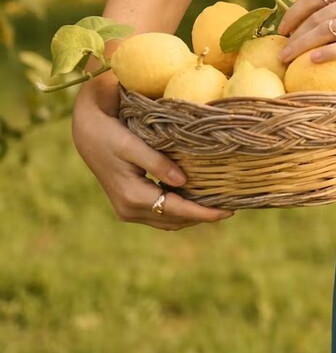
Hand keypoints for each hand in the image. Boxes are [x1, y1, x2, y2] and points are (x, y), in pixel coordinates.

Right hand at [71, 75, 233, 230]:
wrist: (87, 132)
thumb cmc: (111, 133)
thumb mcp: (133, 144)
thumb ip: (157, 163)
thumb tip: (183, 183)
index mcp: (132, 196)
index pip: (176, 210)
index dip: (203, 212)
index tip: (228, 212)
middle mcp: (129, 209)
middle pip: (174, 220)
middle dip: (202, 216)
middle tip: (231, 207)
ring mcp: (128, 209)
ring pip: (167, 220)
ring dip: (191, 215)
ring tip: (218, 205)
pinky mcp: (128, 204)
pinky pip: (159, 213)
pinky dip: (179, 210)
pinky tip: (195, 199)